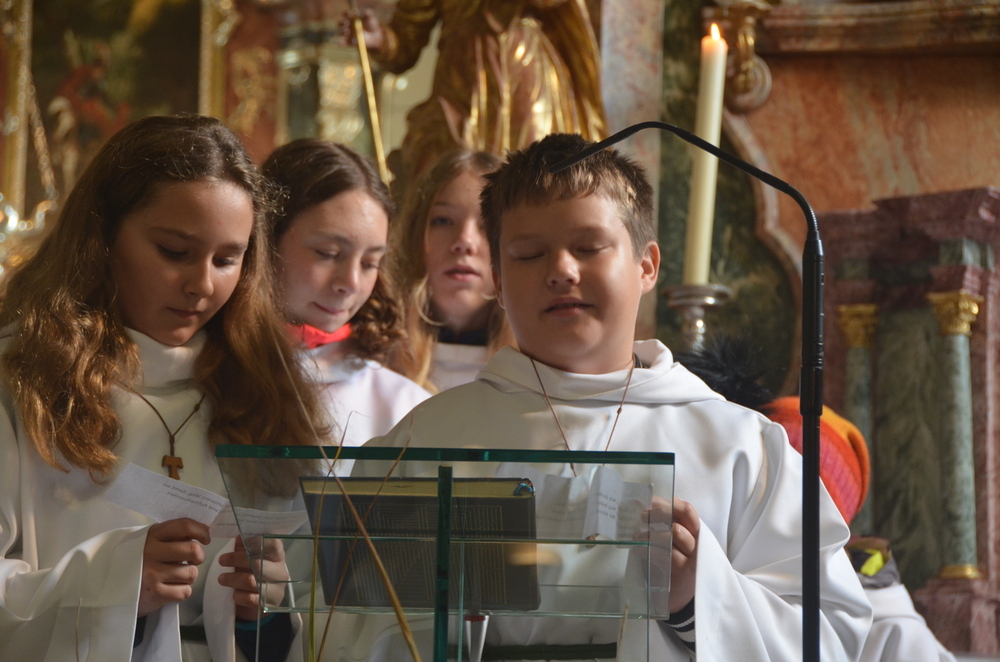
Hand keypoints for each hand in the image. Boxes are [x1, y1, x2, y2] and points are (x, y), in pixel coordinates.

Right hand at [139, 518, 210, 616]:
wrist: (113, 589)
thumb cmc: (140, 562)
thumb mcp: (152, 542)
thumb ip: (173, 535)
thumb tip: (202, 532)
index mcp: (153, 535)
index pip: (184, 526)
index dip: (201, 531)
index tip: (205, 539)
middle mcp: (151, 552)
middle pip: (193, 549)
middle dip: (199, 557)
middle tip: (191, 561)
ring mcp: (152, 573)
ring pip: (191, 573)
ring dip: (188, 576)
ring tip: (175, 576)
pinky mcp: (155, 593)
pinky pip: (184, 591)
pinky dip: (182, 591)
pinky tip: (170, 589)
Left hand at [218, 536, 289, 621]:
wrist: (258, 602)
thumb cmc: (253, 574)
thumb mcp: (250, 558)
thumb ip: (246, 546)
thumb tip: (240, 536)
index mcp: (278, 556)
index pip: (274, 544)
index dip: (256, 540)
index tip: (239, 541)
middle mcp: (280, 572)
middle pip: (258, 563)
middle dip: (236, 560)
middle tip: (221, 560)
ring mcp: (276, 589)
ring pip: (251, 581)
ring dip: (232, 579)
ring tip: (221, 578)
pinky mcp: (269, 605)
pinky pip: (251, 599)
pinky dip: (239, 596)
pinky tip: (234, 594)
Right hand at [339, 9, 385, 51]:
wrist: (374, 36)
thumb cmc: (371, 24)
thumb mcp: (370, 17)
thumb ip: (368, 13)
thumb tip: (364, 12)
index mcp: (351, 17)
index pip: (346, 14)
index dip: (346, 14)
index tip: (349, 14)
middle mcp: (347, 25)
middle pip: (341, 23)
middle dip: (342, 23)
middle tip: (347, 23)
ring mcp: (347, 33)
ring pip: (341, 32)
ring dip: (342, 31)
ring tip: (347, 31)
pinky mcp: (349, 42)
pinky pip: (343, 43)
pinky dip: (341, 43)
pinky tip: (339, 43)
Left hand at [637, 496, 699, 614]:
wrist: (681, 594)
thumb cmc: (674, 561)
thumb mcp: (673, 540)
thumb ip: (665, 521)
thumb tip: (646, 501)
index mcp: (695, 530)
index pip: (687, 510)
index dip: (668, 504)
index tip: (650, 502)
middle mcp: (697, 542)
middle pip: (679, 522)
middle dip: (658, 515)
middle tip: (642, 516)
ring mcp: (692, 558)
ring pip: (673, 536)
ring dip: (651, 533)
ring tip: (637, 535)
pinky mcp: (684, 572)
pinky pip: (665, 555)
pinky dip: (648, 550)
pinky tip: (638, 549)